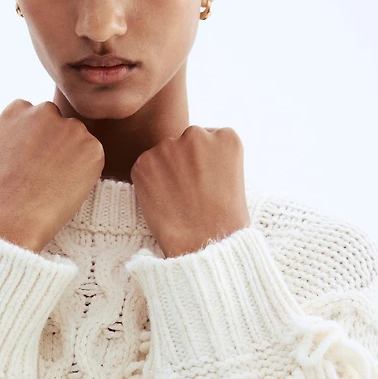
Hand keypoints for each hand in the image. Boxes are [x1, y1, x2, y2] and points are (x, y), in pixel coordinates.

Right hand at [0, 99, 104, 251]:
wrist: (12, 219)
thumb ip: (15, 139)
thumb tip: (28, 144)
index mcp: (18, 110)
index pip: (37, 116)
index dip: (38, 140)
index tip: (34, 159)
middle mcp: (45, 111)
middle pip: (61, 124)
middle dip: (58, 144)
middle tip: (49, 173)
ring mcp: (71, 127)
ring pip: (79, 140)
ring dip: (74, 157)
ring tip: (56, 185)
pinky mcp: (93, 147)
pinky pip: (94, 157)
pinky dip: (87, 172)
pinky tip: (69, 189)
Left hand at [130, 125, 249, 256]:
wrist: (205, 244)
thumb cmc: (224, 219)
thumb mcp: (234, 177)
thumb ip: (213, 156)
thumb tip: (189, 154)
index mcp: (225, 136)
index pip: (208, 140)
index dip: (204, 164)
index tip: (206, 182)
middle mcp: (197, 134)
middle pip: (184, 142)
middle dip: (183, 163)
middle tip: (189, 193)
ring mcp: (169, 146)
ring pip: (163, 154)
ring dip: (165, 172)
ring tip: (177, 200)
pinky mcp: (144, 161)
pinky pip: (143, 168)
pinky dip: (148, 183)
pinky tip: (162, 202)